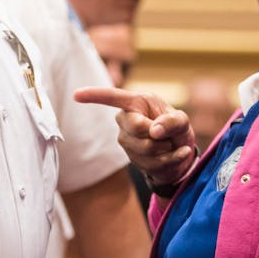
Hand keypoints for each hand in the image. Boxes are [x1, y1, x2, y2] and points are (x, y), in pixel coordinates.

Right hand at [74, 86, 195, 188]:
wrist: (179, 151)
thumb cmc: (176, 129)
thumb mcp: (182, 120)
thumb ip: (172, 121)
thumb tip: (155, 131)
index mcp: (136, 102)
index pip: (112, 97)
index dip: (94, 95)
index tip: (75, 95)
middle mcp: (125, 120)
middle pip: (138, 128)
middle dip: (160, 133)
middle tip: (169, 134)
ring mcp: (125, 140)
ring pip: (146, 148)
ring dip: (167, 149)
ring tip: (170, 145)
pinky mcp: (131, 157)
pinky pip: (152, 162)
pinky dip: (172, 159)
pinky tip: (178, 154)